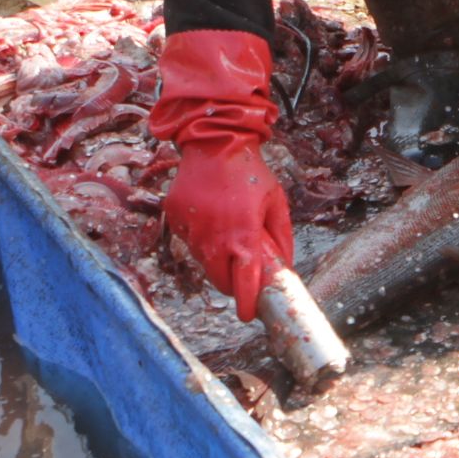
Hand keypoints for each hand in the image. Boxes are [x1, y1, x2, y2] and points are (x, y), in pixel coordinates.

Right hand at [163, 138, 293, 320]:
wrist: (214, 142)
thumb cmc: (251, 173)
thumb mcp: (276, 203)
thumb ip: (282, 237)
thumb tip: (284, 266)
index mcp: (242, 233)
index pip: (243, 280)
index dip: (245, 302)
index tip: (247, 315)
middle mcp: (213, 235)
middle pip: (218, 279)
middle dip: (229, 285)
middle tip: (240, 278)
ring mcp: (191, 227)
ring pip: (202, 260)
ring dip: (214, 259)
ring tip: (226, 233)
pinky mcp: (175, 218)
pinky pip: (188, 240)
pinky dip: (199, 239)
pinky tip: (210, 218)